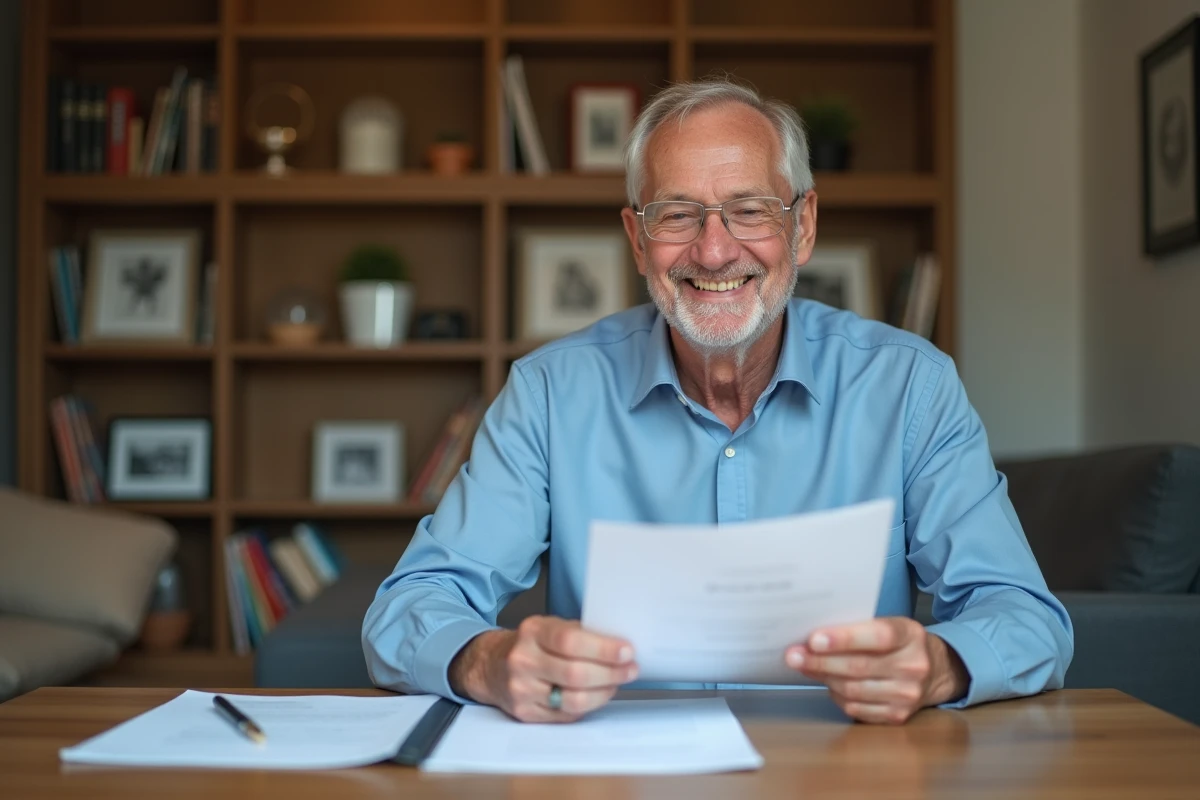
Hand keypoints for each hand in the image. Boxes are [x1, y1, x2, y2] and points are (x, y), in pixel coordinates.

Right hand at [449, 616, 638, 722]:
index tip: (627, 651)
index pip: (570, 641)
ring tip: (617, 682)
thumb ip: (579, 633)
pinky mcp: (525, 713)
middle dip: (610, 673)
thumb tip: (619, 645)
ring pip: (573, 700)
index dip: (603, 649)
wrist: (491, 665)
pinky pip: (566, 715)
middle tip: (631, 669)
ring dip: (604, 693)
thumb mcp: (549, 626)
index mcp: (532, 631)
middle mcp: (523, 660)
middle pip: (575, 674)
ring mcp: (522, 690)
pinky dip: (588, 706)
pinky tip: (597, 695)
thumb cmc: (530, 644)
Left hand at [785, 617, 967, 724]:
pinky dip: (837, 696)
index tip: (813, 639)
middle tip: (792, 655)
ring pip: (854, 689)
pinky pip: (857, 709)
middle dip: (820, 661)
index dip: (843, 639)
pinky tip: (828, 684)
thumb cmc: (900, 643)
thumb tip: (812, 636)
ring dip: (824, 678)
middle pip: (859, 667)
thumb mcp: (889, 625)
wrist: (936, 670)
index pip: (877, 636)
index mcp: (910, 635)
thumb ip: (858, 628)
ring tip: (804, 667)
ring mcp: (908, 694)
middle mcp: (914, 666)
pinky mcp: (899, 716)